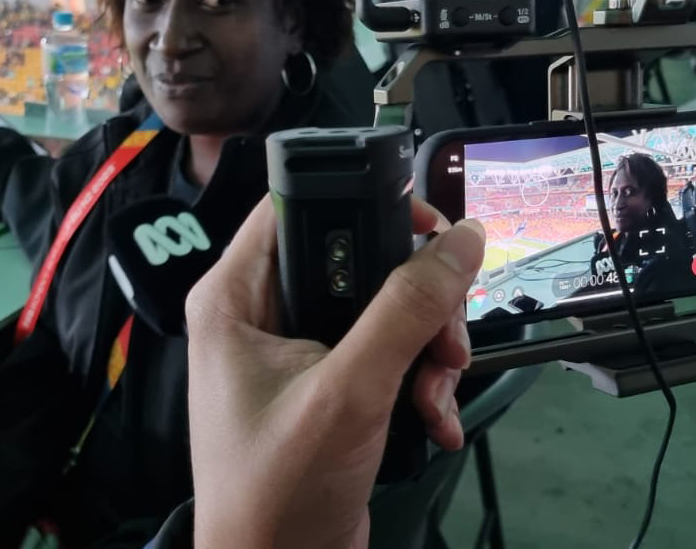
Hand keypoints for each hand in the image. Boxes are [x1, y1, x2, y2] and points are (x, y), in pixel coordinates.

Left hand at [187, 197, 481, 548]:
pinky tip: (433, 421)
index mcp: (236, 296)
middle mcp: (262, 315)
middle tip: (444, 336)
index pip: (298, 204)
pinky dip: (420, 384)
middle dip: (417, 300)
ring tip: (438, 391)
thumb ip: (406, 310)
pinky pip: (388, 358)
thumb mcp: (350, 390)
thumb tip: (458, 241)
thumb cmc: (277, 492)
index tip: (427, 227)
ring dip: (428, 349)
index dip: (366, 203)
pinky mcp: (330, 391)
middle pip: (359, 260)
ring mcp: (298, 355)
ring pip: (385, 311)